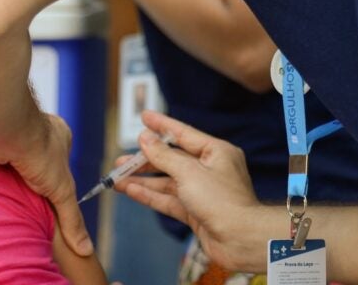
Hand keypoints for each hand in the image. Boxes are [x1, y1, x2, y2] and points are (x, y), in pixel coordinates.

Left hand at [0, 112, 93, 255]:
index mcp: (59, 137)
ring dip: (14, 188)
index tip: (52, 204)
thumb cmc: (40, 152)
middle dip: (34, 190)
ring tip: (14, 210)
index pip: (61, 168)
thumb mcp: (63, 191)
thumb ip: (72, 219)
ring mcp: (14, 142)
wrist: (5, 133)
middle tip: (32, 212)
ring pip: (16, 171)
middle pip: (37, 171)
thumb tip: (86, 250)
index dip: (57, 187)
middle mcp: (36, 136)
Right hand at [115, 111, 264, 270]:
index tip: (144, 116)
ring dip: (142, 180)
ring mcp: (202, 192)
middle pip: (171, 160)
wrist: (240, 240)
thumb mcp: (189, 172)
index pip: (183, 133)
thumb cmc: (223, 202)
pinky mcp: (196, 212)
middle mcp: (210, 169)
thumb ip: (164, 155)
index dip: (161, 125)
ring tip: (117, 178)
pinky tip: (130, 191)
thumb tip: (146, 139)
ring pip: (167, 182)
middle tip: (121, 160)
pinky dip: (150, 195)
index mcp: (216, 152)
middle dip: (145, 160)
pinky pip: (169, 199)